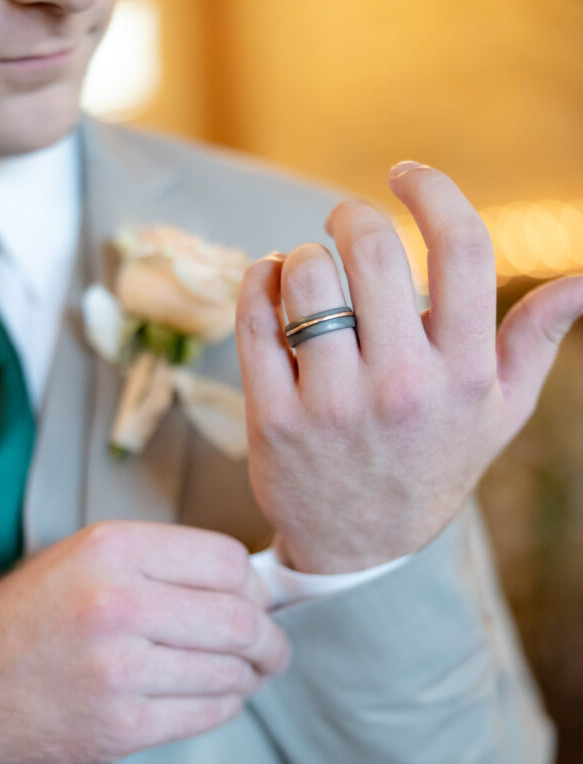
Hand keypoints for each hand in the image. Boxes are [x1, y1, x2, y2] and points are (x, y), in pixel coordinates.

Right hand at [0, 522, 290, 763]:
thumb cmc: (37, 617)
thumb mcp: (87, 557)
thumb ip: (165, 563)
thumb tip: (251, 587)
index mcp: (113, 550)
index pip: (227, 562)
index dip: (255, 586)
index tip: (258, 602)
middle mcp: (117, 605)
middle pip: (240, 620)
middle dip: (270, 639)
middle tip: (273, 649)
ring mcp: (118, 671)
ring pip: (230, 672)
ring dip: (250, 675)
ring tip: (245, 673)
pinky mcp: (120, 727)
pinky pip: (207, 714)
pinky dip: (227, 705)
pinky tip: (218, 696)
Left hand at [235, 161, 582, 572]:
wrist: (361, 548)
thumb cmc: (432, 467)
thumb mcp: (498, 414)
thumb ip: (534, 342)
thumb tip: (581, 281)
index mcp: (463, 373)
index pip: (462, 249)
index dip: (433, 191)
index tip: (405, 173)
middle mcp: (401, 385)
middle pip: (370, 248)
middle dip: (350, 216)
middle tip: (343, 223)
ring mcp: (332, 404)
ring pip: (306, 277)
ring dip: (302, 256)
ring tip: (309, 273)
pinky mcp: (275, 419)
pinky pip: (255, 318)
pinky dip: (258, 282)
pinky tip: (271, 284)